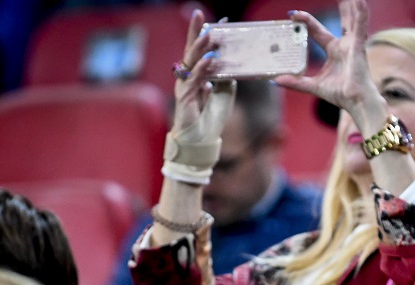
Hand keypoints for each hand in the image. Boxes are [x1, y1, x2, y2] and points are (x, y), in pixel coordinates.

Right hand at [171, 9, 235, 142]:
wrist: (201, 140)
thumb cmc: (210, 119)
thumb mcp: (224, 94)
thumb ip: (225, 78)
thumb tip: (229, 63)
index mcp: (196, 74)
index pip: (201, 50)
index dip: (206, 34)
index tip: (219, 21)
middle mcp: (188, 76)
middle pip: (191, 49)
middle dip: (195, 31)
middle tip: (198, 13)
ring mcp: (185, 85)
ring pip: (191, 61)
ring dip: (200, 47)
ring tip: (208, 34)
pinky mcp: (185, 97)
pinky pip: (194, 80)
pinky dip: (202, 69)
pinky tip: (210, 60)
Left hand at [274, 0, 382, 121]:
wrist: (355, 102)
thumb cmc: (340, 95)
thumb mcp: (313, 85)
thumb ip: (296, 82)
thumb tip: (275, 80)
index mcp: (333, 51)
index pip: (317, 31)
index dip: (307, 22)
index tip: (294, 14)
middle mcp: (344, 45)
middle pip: (341, 21)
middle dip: (341, 8)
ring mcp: (352, 45)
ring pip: (351, 20)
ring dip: (351, 6)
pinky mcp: (358, 46)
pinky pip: (360, 26)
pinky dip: (361, 14)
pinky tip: (360, 1)